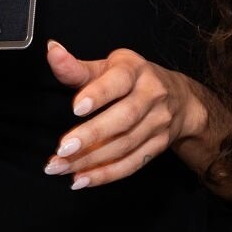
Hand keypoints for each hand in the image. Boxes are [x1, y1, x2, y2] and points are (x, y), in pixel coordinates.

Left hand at [43, 42, 198, 189]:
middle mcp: (152, 95)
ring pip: (125, 145)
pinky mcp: (158, 146)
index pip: (119, 81)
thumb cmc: (134, 79)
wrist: (179, 99)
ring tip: (60, 166)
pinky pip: (131, 164)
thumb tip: (52, 52)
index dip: (99, 93)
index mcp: (136, 71)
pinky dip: (105, 174)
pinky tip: (81, 179)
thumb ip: (78, 67)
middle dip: (92, 135)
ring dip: (91, 160)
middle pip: (124, 118)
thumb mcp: (109, 66)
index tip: (76, 107)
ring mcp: (158, 123)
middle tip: (63, 148)